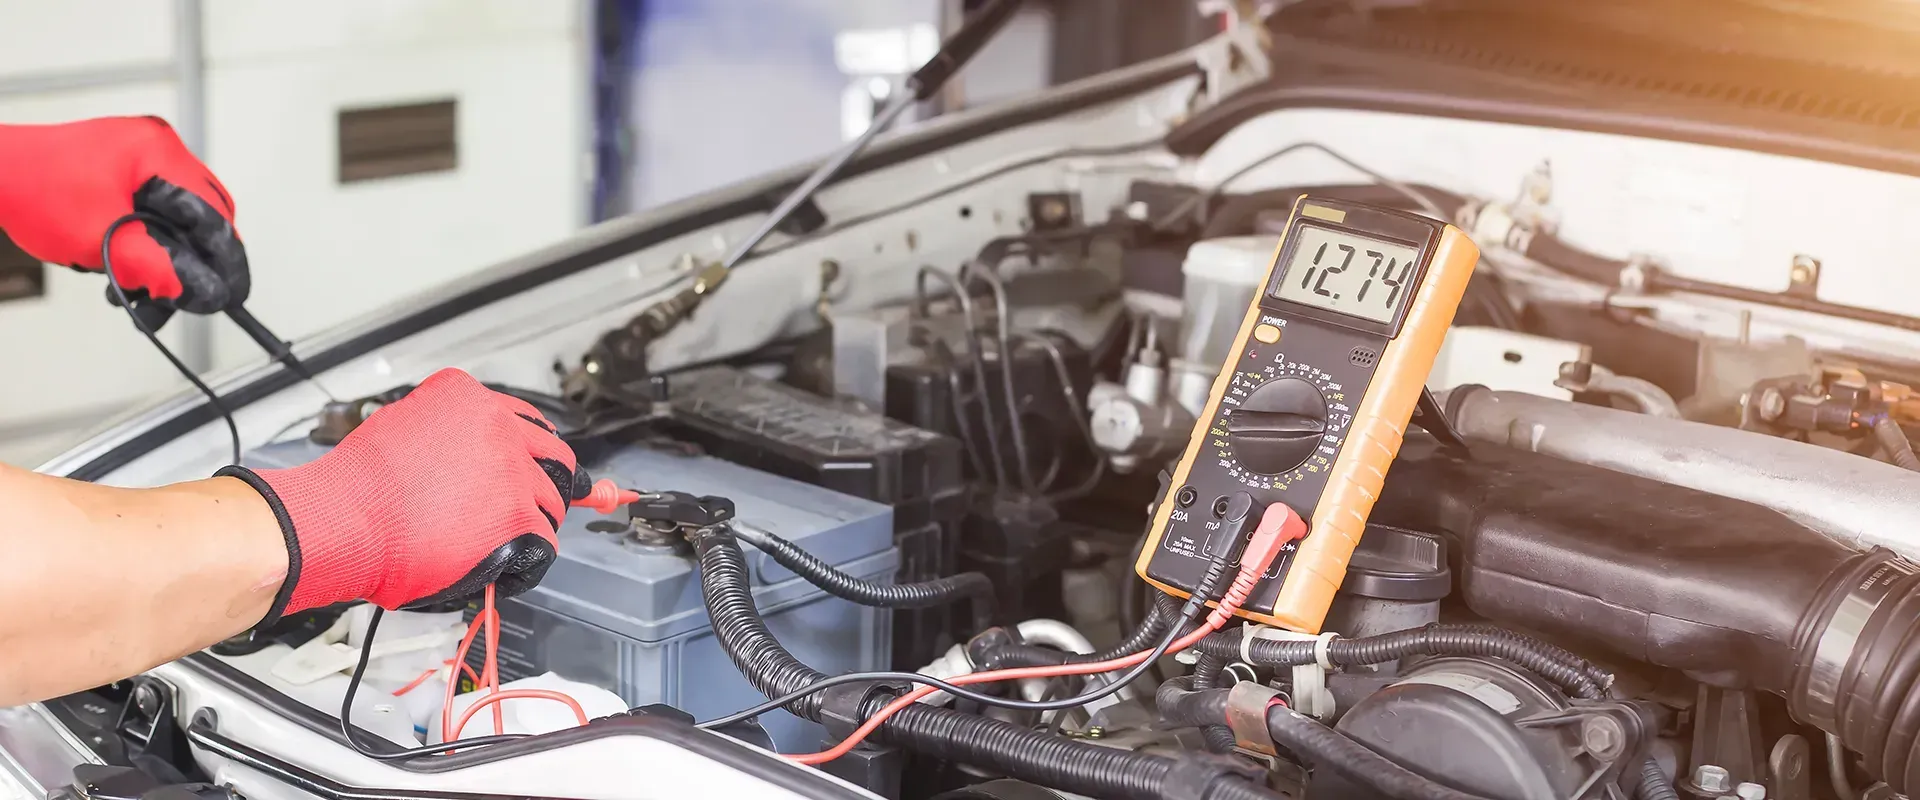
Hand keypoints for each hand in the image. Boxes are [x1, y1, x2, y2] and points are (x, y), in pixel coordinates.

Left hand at [0, 117, 248, 315]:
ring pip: (182, 219)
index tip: (226, 294)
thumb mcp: (99, 239)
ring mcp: (145, 158)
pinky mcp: (130, 171)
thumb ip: (156, 267)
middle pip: (204, 216)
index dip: (223, 258)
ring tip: (143, 291)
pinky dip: (152, 243)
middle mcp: (158, 149)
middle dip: (193, 260)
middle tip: (180, 297)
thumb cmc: (31, 191)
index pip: (211, 213)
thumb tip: (203, 291)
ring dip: (168, 257)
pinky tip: (131, 267)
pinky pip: (160, 212)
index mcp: (157, 153)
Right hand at [219, 369, 580, 622]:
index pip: (527, 422)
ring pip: (552, 504)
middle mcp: (498, 427)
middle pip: (555, 459)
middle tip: (532, 507)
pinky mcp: (518, 516)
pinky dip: (527, 562)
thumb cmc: (357, 487)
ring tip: (494, 543)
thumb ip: (448, 433)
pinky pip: (545, 544)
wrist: (342, 522)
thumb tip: (468, 454)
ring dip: (530, 525)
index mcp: (468, 398)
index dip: (530, 452)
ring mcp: (513, 472)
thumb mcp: (403, 427)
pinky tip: (502, 568)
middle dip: (548, 485)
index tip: (537, 465)